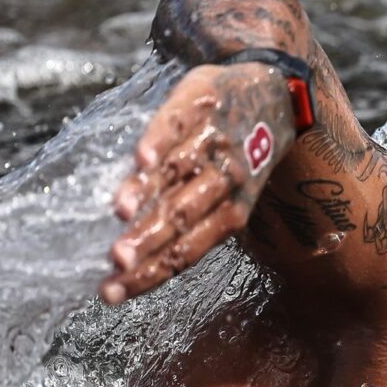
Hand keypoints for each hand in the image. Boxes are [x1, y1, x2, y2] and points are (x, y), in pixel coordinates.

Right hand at [101, 62, 294, 303]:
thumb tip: (134, 260)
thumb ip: (190, 220)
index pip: (188, 250)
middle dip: (150, 239)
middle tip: (117, 260)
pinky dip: (161, 140)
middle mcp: (227, 178)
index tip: (112, 293)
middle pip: (184, 215)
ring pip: (180, 171)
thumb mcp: (231, 194)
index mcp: (234, 210)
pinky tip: (142, 158)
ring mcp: (215, 140)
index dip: (151, 272)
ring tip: (120, 212)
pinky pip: (179, 124)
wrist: (275, 93)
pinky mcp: (202, 103)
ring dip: (150, 192)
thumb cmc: (241, 156)